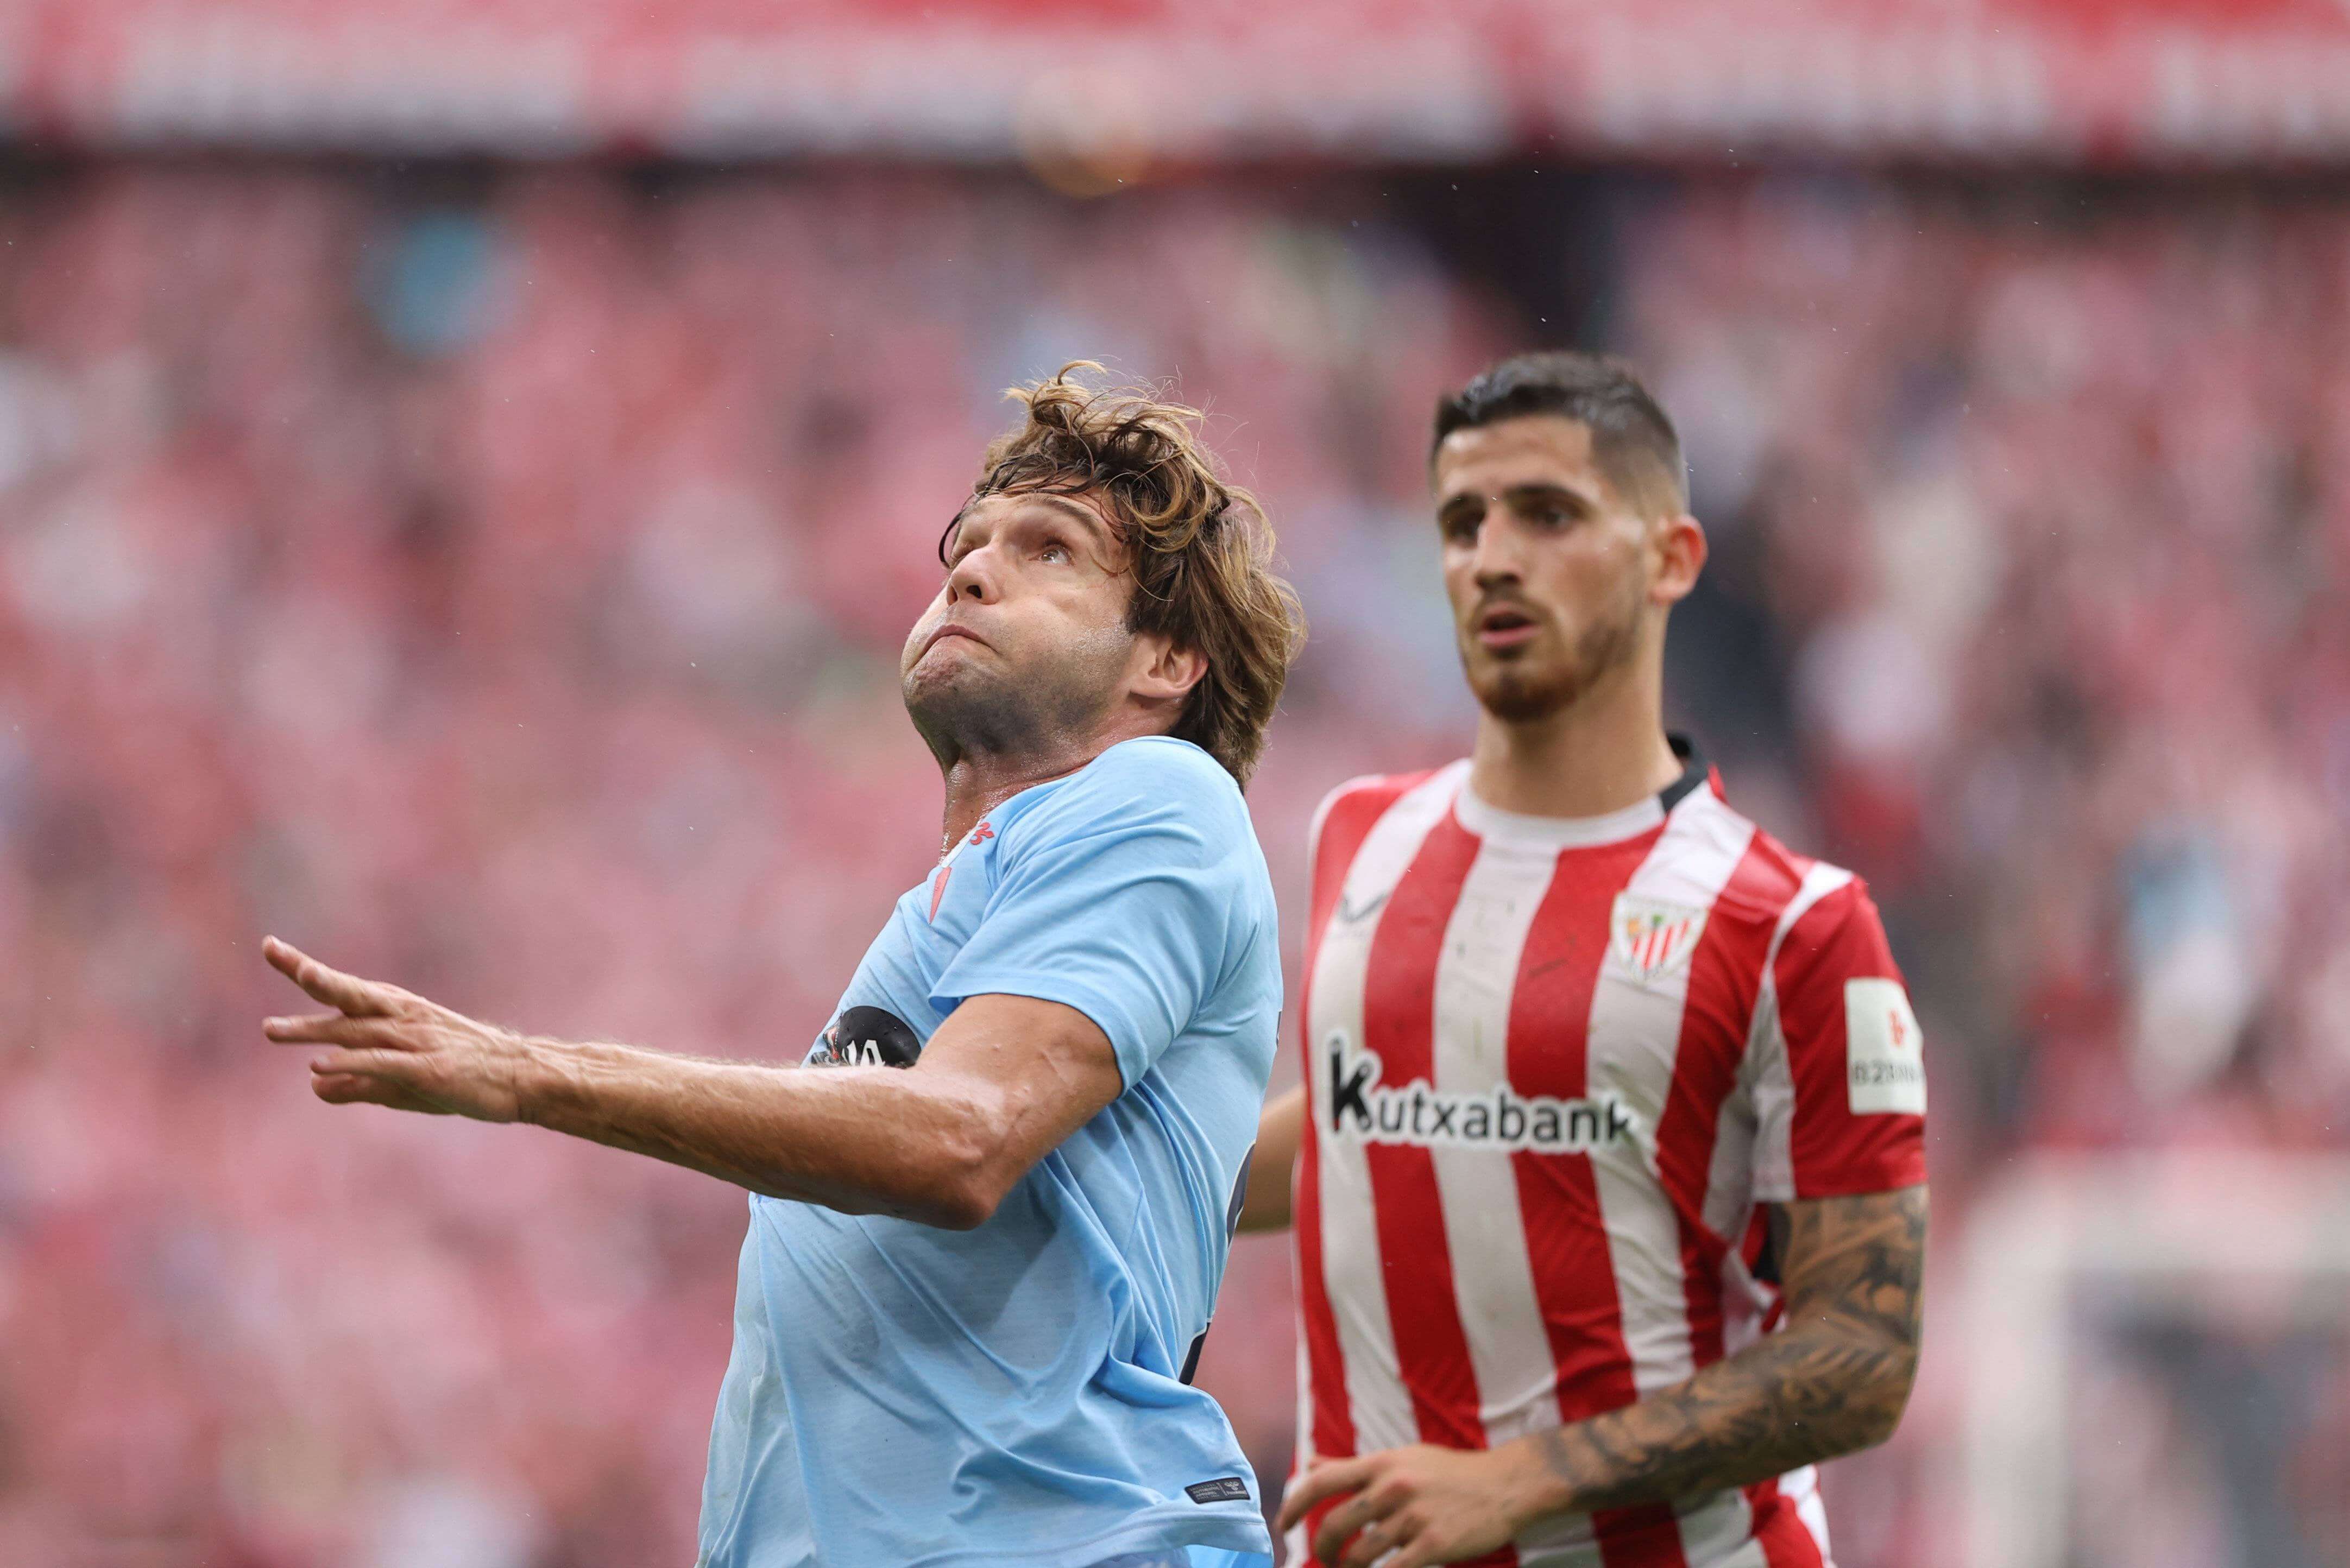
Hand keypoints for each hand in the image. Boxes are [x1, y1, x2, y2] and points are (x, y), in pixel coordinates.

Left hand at [261, 936, 539, 1121]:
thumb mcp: (403, 1079)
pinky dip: (353, 1063)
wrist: (522, 1077)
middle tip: (273, 954)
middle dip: (310, 976)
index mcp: (398, 1012)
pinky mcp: (430, 1069)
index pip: (345, 988)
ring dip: (315, 1029)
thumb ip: (358, 1082)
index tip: (271, 946)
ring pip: (359, 1030)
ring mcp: (418, 1041)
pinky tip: (322, 1065)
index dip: (307, 968)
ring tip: (273, 1031)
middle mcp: (404, 1018)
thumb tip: (314, 1084)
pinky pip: (384, 1063)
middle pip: (349, 994)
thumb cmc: (464, 1074)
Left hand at [1277, 1443, 1534, 1566]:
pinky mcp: (1435, 1543)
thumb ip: (1353, 1466)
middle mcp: (1392, 1487)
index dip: (1295, 1505)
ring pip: (1360, 1554)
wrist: (1504, 1484)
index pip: (1321, 1480)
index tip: (1284, 1526)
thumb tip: (1310, 1462)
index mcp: (1381, 1463)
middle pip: (1335, 1524)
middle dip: (1322, 1549)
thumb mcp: (1400, 1458)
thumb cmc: (1448, 1472)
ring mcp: (1414, 1516)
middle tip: (1325, 1559)